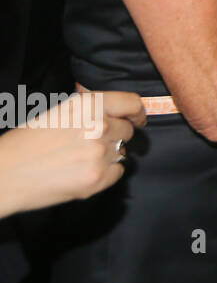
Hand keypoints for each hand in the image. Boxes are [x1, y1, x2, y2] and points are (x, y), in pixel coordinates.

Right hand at [0, 91, 145, 219]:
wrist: (2, 174)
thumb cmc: (24, 143)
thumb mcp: (59, 113)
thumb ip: (89, 111)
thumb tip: (115, 113)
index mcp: (87, 105)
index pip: (131, 103)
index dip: (137, 112)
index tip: (137, 119)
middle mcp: (98, 126)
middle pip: (127, 131)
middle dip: (116, 136)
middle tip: (95, 144)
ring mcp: (99, 154)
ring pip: (122, 152)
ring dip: (110, 155)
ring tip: (82, 159)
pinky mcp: (96, 179)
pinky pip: (117, 173)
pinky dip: (106, 174)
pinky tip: (84, 172)